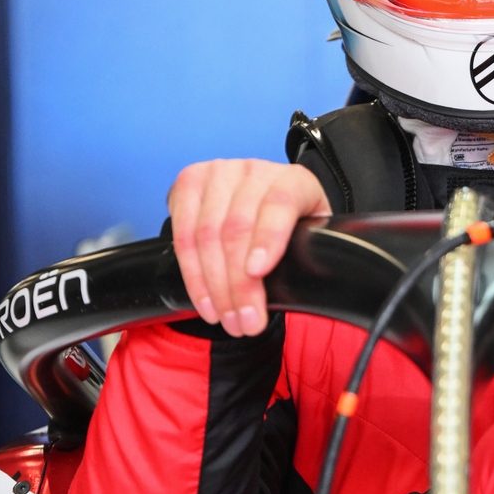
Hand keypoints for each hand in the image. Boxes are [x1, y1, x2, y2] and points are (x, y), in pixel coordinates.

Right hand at [167, 158, 328, 332]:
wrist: (263, 202)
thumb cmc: (290, 227)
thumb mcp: (311, 239)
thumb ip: (310, 257)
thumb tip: (308, 291)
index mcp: (293, 180)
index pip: (278, 205)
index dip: (267, 239)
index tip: (258, 272)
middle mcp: (254, 171)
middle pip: (237, 228)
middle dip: (238, 284)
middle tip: (245, 323)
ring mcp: (218, 173)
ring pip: (206, 234)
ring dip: (213, 286)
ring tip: (225, 319)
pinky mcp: (189, 183)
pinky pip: (183, 234)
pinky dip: (191, 274)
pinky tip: (204, 301)